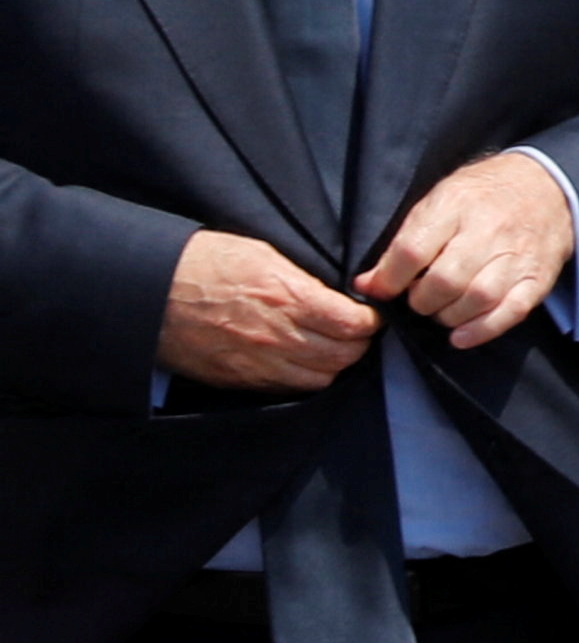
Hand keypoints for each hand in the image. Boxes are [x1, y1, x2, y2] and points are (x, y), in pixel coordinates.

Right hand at [157, 229, 378, 389]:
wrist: (145, 288)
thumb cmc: (200, 262)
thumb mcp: (260, 253)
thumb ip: (302, 280)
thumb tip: (334, 296)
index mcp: (287, 298)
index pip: (352, 324)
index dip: (369, 321)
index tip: (368, 316)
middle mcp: (277, 336)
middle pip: (343, 356)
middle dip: (357, 345)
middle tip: (355, 333)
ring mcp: (257, 363)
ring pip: (320, 378)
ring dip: (333, 366)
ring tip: (330, 349)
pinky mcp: (238, 379)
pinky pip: (287, 389)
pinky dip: (303, 379)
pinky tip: (301, 363)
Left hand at [355, 150, 577, 348]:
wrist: (546, 187)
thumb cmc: (481, 197)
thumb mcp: (438, 200)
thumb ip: (405, 240)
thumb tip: (368, 284)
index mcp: (455, 204)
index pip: (413, 251)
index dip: (389, 279)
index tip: (378, 289)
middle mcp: (489, 230)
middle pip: (445, 280)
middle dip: (420, 301)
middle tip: (417, 299)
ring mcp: (516, 257)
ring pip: (477, 299)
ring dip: (448, 316)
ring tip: (440, 311)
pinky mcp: (537, 279)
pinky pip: (511, 312)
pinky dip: (483, 330)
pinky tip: (461, 336)